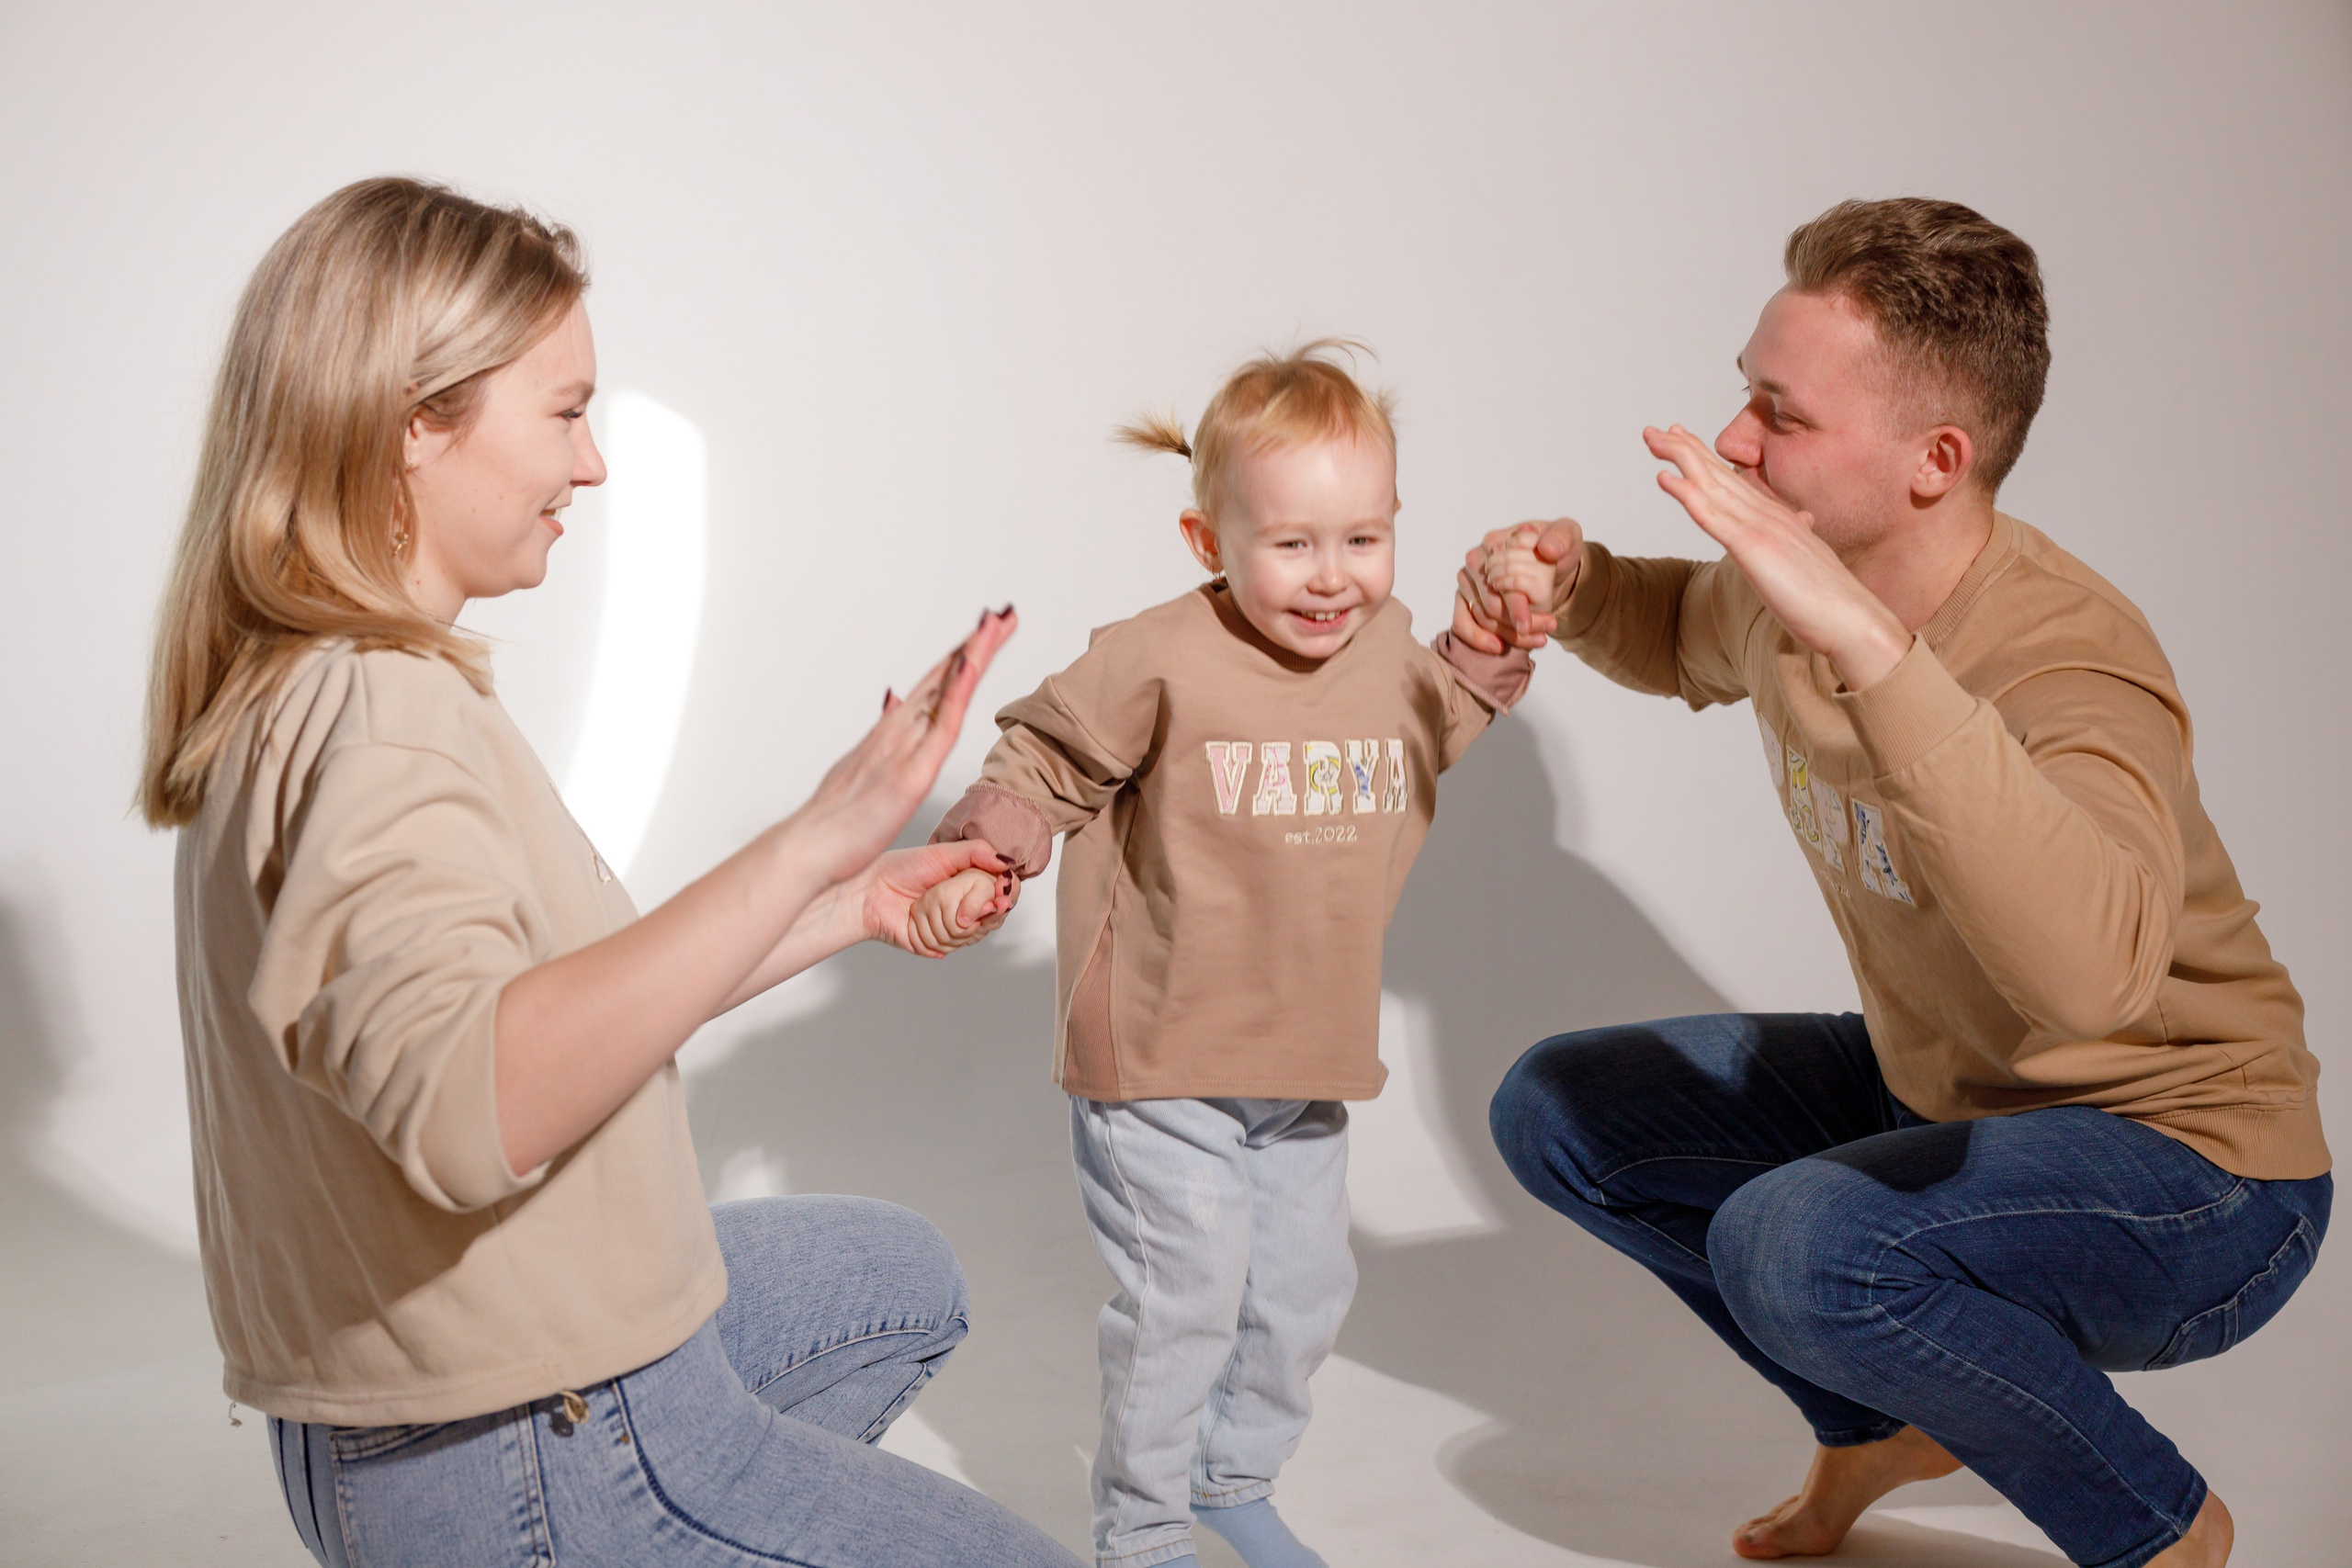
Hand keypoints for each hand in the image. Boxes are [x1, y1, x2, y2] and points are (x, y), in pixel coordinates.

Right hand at [787, 607, 1018, 887]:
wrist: (805, 851)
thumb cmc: (834, 826)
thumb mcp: (865, 773)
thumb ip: (882, 739)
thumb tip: (893, 702)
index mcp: (889, 736)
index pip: (932, 688)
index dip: (959, 659)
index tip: (984, 633)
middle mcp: (895, 732)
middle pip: (942, 678)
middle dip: (973, 645)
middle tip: (1002, 613)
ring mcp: (901, 748)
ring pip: (944, 691)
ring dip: (971, 654)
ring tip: (995, 623)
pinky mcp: (909, 773)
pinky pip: (940, 726)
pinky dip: (957, 692)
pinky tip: (971, 666)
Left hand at [860, 844, 1014, 956]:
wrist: (869, 892)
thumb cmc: (902, 868)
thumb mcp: (944, 853)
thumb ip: (978, 852)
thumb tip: (1006, 862)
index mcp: (972, 883)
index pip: (1006, 893)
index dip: (1006, 896)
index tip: (999, 897)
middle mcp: (967, 907)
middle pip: (994, 918)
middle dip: (976, 908)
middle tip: (955, 898)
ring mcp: (953, 928)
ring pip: (973, 933)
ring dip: (948, 917)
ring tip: (924, 902)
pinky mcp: (937, 944)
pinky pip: (951, 944)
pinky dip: (934, 930)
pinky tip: (917, 918)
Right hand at [1455, 519, 1583, 653]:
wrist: (1552, 566)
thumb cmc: (1555, 549)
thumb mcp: (1568, 536)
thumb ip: (1561, 537)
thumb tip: (1548, 549)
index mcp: (1494, 542)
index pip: (1501, 580)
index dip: (1517, 606)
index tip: (1534, 624)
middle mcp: (1476, 563)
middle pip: (1490, 605)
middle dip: (1519, 624)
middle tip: (1549, 628)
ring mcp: (1468, 584)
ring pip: (1482, 619)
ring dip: (1510, 635)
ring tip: (1540, 639)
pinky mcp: (1465, 602)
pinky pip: (1461, 625)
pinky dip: (1479, 640)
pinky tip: (1500, 648)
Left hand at [1642, 426, 1908, 689]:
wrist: (1850, 618)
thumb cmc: (1829, 597)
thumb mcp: (1808, 558)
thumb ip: (1799, 537)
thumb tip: (1802, 521)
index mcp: (1777, 518)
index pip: (1734, 482)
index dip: (1706, 459)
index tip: (1683, 440)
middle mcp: (1767, 514)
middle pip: (1717, 474)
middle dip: (1684, 448)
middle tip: (1654, 430)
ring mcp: (1759, 527)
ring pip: (1711, 485)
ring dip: (1679, 459)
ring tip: (1652, 438)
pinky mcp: (1752, 547)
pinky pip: (1712, 516)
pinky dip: (1687, 494)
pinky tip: (1665, 478)